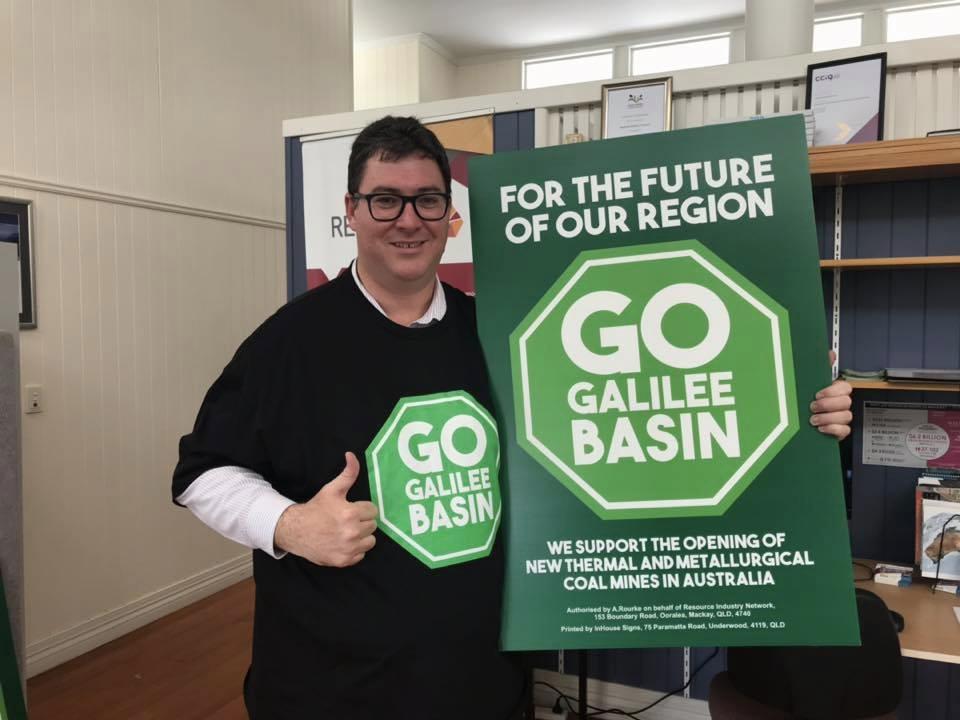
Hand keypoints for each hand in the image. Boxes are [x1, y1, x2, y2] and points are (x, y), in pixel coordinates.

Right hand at [273, 452, 377, 566]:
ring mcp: (348, 548)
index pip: (373, 510)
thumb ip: (348, 473)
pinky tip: (343, 543)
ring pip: (370, 541)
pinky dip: (354, 550)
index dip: (363, 508)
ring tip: (347, 531)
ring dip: (362, 537)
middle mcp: (352, 532)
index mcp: (351, 513)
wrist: (296, 531)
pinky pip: (361, 555)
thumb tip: (352, 455)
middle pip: (372, 526)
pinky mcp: (344, 560)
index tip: (352, 509)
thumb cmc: (316, 509)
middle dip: (362, 521)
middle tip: (347, 520)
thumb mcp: (332, 489)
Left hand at [810, 351, 852, 439]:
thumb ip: (819, 369)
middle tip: (812, 407)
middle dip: (828, 404)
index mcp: (835, 391)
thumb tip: (830, 354)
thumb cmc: (805, 401)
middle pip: (846, 402)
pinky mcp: (840, 431)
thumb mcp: (809, 384)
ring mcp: (841, 418)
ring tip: (813, 419)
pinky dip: (833, 429)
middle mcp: (840, 404)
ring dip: (828, 418)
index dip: (832, 391)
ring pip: (846, 416)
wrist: (798, 423)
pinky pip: (845, 430)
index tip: (817, 394)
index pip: (845, 387)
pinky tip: (821, 428)